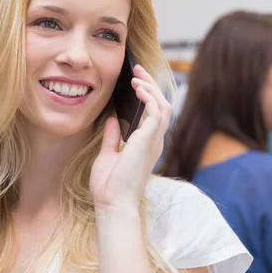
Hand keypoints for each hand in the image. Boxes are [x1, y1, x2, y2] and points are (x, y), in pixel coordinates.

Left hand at [90, 65, 171, 216]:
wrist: (112, 203)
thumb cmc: (110, 186)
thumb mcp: (108, 155)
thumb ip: (113, 138)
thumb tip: (113, 120)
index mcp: (147, 145)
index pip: (154, 114)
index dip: (149, 95)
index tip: (136, 81)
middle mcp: (154, 141)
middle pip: (162, 105)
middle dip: (151, 85)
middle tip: (137, 69)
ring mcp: (154, 141)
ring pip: (163, 105)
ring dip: (151, 87)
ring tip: (137, 76)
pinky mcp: (149, 140)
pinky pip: (156, 111)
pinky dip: (149, 97)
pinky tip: (138, 88)